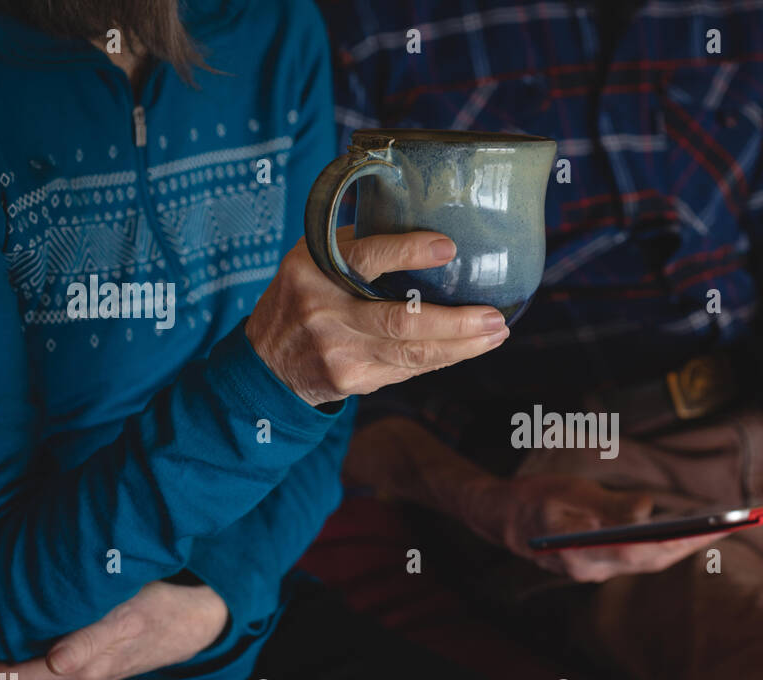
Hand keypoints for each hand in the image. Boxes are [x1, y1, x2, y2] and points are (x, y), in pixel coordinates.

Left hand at [0, 581, 228, 679]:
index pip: (8, 679)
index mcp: (79, 673)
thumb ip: (92, 640)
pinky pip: (35, 676)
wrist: (193, 625)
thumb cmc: (160, 612)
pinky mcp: (84, 673)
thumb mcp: (128, 616)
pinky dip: (11, 663)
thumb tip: (57, 661)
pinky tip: (4, 640)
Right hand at [245, 227, 509, 405]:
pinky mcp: (352, 381)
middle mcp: (325, 313)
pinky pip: (408, 370)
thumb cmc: (304, 295)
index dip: (408, 252)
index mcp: (314, 270)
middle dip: (455, 322)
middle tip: (494, 316)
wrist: (267, 363)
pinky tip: (471, 347)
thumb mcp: (312, 257)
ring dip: (462, 346)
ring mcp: (339, 352)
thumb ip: (358, 244)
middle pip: (401, 321)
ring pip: (413, 353)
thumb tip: (423, 215)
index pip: (366, 259)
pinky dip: (444, 358)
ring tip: (496, 333)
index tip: (449, 248)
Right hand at [461, 473, 730, 582]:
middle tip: (736, 523)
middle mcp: (593, 569)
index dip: (684, 539)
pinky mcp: (598, 564)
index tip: (718, 526)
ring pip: (650, 561)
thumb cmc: (532, 500)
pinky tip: (687, 531)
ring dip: (686, 546)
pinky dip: (667, 546)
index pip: (645, 550)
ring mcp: (595, 570)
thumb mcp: (566, 493)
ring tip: (720, 526)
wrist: (500, 519)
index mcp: (584, 552)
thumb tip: (646, 510)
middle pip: (654, 560)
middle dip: (696, 543)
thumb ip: (606, 506)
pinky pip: (640, 558)